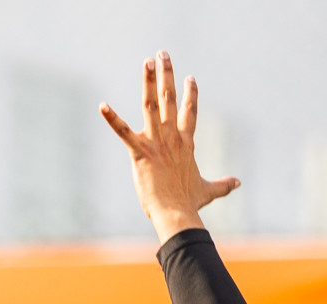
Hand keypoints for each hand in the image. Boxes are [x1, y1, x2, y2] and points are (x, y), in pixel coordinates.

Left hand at [100, 52, 239, 244]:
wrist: (177, 212)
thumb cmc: (189, 203)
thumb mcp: (209, 191)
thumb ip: (223, 185)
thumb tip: (239, 183)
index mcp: (185, 142)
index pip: (189, 112)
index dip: (190, 94)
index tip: (190, 77)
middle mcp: (171, 137)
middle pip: (170, 99)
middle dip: (167, 75)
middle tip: (163, 53)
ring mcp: (156, 142)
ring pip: (151, 105)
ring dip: (148, 81)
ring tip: (147, 61)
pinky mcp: (140, 152)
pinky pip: (123, 132)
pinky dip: (112, 119)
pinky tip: (102, 106)